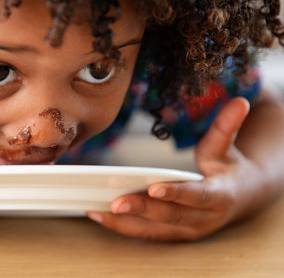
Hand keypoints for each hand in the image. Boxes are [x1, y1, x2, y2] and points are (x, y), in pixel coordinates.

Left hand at [87, 97, 265, 240]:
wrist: (237, 198)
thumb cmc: (226, 169)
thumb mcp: (227, 147)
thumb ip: (227, 127)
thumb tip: (239, 101)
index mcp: (219, 196)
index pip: (196, 195)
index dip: (176, 192)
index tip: (153, 188)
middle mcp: (202, 219)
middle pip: (170, 216)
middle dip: (142, 209)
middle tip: (115, 202)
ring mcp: (186, 230)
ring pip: (153, 229)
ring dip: (123, 222)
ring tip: (96, 210)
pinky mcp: (171, 234)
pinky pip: (143, 232)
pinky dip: (120, 226)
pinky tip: (96, 214)